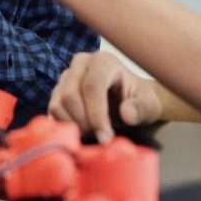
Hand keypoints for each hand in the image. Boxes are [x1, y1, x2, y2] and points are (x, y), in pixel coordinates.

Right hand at [48, 51, 162, 142]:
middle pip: (71, 95)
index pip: (92, 86)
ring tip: (94, 132)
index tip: (106, 138)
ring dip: (74, 125)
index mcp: (103, 61)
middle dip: (85, 122)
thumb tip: (126, 113)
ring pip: (58, 103)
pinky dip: (65, 125)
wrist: (128, 99)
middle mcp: (81, 63)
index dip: (97, 115)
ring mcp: (66, 76)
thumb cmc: (139, 100)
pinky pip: (52, 110)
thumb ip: (140, 109)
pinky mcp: (57, 90)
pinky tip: (83, 130)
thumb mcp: (148, 105)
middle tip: (101, 137)